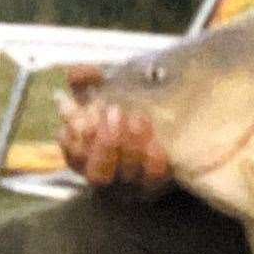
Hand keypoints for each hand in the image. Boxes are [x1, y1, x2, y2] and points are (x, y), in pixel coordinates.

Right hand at [57, 64, 171, 192]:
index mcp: (89, 157)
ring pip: (126, 174)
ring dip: (130, 147)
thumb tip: (74, 71)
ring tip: (137, 118)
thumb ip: (89, 83)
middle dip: (103, 144)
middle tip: (114, 111)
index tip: (83, 117)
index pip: (74, 156)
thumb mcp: (109, 93)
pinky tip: (157, 143)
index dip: (74, 141)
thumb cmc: (132, 109)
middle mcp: (109, 175)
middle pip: (98, 173)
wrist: (178, 124)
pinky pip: (155, 179)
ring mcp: (133, 182)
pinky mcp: (159, 182)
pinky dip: (154, 162)